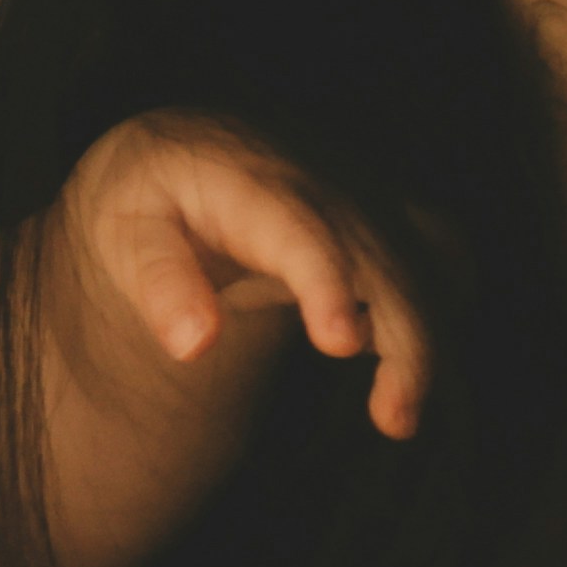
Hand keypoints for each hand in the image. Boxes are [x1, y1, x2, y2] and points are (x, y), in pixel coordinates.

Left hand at [65, 114, 426, 438]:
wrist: (194, 145)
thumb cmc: (153, 198)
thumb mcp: (124, 231)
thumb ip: (158, 284)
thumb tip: (194, 346)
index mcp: (253, 185)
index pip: (303, 232)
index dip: (329, 283)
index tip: (341, 342)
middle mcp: (325, 184)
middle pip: (388, 260)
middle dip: (407, 341)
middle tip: (394, 420)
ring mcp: (366, 194)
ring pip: (431, 261)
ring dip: (432, 338)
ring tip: (397, 414)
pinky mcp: (390, 214)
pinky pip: (443, 257)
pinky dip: (440, 309)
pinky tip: (399, 364)